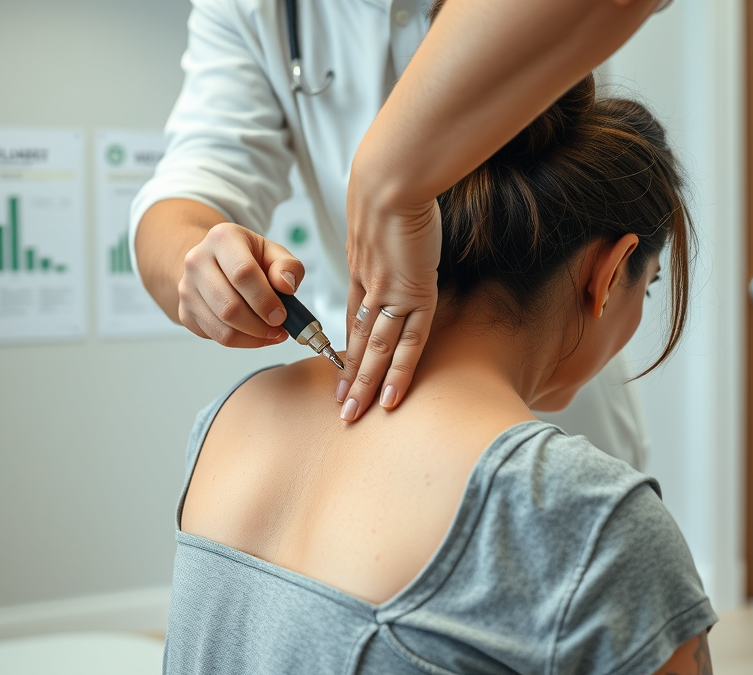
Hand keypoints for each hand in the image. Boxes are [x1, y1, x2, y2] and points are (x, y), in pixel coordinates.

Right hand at [177, 222, 304, 347]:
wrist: (214, 261)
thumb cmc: (246, 257)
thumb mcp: (273, 252)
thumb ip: (288, 266)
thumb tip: (286, 286)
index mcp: (222, 239)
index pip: (243, 273)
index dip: (265, 299)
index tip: (282, 314)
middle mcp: (197, 262)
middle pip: (230, 306)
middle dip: (260, 325)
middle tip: (279, 326)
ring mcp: (187, 289)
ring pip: (223, 328)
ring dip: (253, 337)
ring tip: (271, 332)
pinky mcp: (185, 312)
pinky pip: (216, 337)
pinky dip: (242, 341)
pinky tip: (255, 334)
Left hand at [338, 190, 441, 422]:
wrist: (390, 183)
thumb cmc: (393, 189)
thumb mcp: (383, 214)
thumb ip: (388, 232)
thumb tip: (401, 227)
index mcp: (364, 269)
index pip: (357, 317)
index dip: (353, 345)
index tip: (346, 368)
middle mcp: (371, 288)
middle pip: (359, 341)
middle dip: (350, 377)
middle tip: (341, 408)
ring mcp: (389, 295)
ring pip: (375, 350)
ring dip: (364, 385)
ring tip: (355, 414)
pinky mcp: (411, 296)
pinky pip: (405, 344)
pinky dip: (397, 373)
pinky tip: (390, 396)